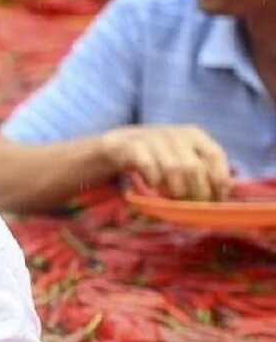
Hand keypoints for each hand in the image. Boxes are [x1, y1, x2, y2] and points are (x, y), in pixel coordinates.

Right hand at [101, 125, 231, 200]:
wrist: (122, 145)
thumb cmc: (160, 157)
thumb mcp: (183, 157)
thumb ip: (203, 172)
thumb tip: (221, 199)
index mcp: (195, 135)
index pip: (215, 156)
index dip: (219, 180)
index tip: (217, 199)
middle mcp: (177, 135)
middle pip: (194, 168)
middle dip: (196, 192)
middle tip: (194, 206)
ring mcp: (155, 139)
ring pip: (173, 169)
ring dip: (175, 189)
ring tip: (174, 198)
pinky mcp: (135, 147)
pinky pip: (149, 168)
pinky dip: (154, 182)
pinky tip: (154, 188)